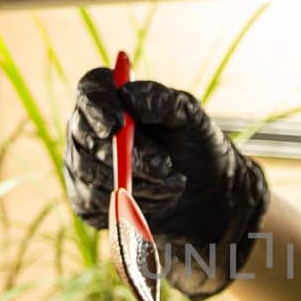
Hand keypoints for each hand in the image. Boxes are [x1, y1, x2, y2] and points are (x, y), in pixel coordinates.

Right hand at [65, 68, 268, 299]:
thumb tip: (131, 96)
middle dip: (126, 154)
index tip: (118, 124)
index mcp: (117, 103)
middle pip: (83, 135)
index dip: (95, 105)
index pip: (89, 91)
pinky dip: (127, 207)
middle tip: (167, 169)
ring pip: (88, 172)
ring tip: (174, 187)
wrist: (218, 209)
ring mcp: (86, 171)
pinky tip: (157, 206)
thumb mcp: (193, 121)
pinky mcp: (90, 205)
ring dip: (134, 183)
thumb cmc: (206, 156)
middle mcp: (93, 134)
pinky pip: (93, 204)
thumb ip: (163, 101)